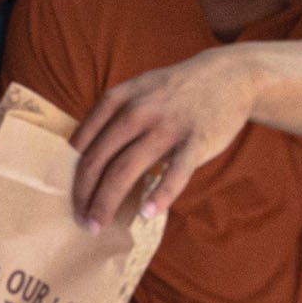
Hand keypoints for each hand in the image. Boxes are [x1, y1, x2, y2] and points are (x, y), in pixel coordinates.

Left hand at [72, 47, 258, 229]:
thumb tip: (85, 157)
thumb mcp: (138, 91)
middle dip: (85, 196)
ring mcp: (167, 126)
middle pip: (99, 160)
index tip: (72, 199)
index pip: (84, 143)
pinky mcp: (196, 141)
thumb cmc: (175, 91)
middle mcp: (138, 111)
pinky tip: (147, 213)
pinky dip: (161, 195)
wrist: (229, 76)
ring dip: (106, 202)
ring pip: (126, 170)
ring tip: (98, 226)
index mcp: (118, 99)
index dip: (73, 175)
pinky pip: (175, 173)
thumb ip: (112, 117)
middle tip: (82, 222)